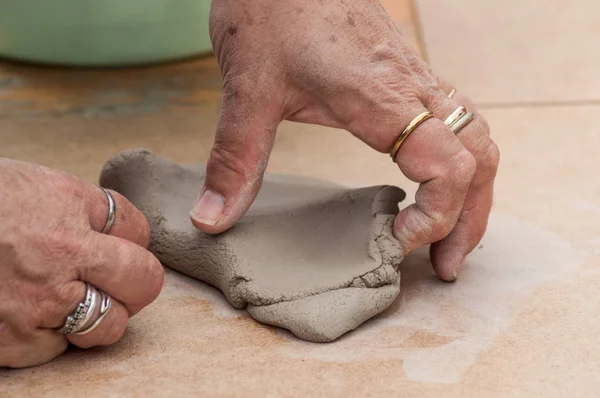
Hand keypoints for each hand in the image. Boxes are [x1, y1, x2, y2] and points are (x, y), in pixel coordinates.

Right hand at [0, 159, 163, 367]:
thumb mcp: (41, 186)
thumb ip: (86, 211)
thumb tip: (123, 234)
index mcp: (69, 210)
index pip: (138, 232)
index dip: (135, 242)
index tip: (123, 246)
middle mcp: (60, 258)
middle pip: (142, 283)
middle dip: (137, 284)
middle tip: (118, 281)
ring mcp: (36, 304)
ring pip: (108, 326)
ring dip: (98, 315)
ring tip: (70, 298)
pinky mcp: (10, 339)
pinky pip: (56, 349)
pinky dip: (48, 335)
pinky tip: (27, 310)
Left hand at [190, 0, 499, 280]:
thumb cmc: (272, 8)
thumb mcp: (250, 88)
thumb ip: (235, 158)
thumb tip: (212, 218)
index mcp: (382, 97)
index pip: (449, 166)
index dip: (438, 215)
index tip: (399, 242)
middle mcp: (412, 88)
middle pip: (480, 158)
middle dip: (470, 219)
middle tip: (444, 265)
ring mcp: (415, 77)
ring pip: (477, 137)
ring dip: (474, 192)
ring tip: (449, 235)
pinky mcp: (406, 72)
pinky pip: (457, 120)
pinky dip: (460, 162)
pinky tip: (433, 181)